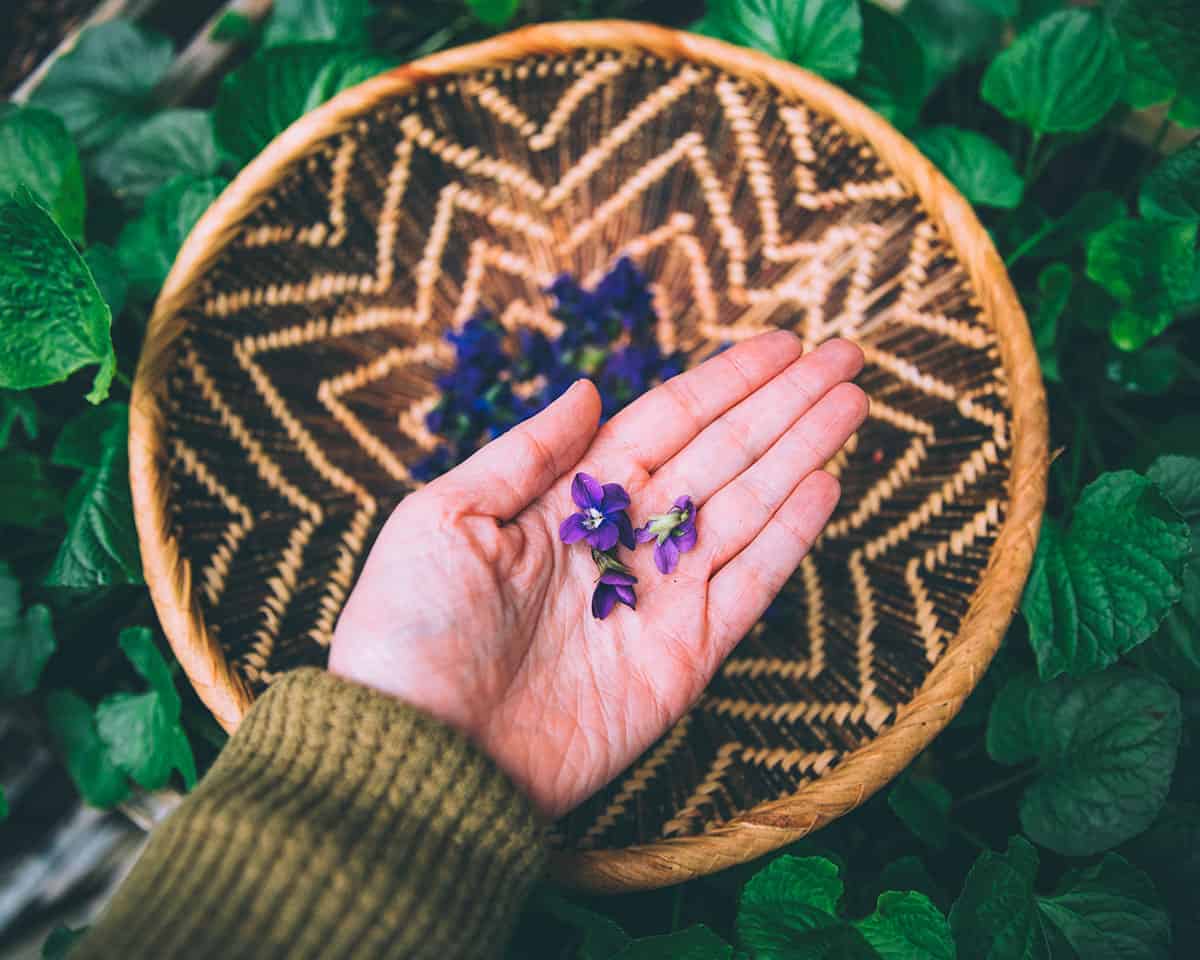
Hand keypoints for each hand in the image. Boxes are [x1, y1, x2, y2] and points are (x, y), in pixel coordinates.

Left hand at [330, 332, 866, 817]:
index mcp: (569, 501)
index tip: (782, 345)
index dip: (725, 383)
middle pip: (721, 455)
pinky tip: (825, 484)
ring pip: (747, 509)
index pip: (665, 423)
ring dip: (801, 455)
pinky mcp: (682, 659)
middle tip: (846, 357)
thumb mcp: (443, 518)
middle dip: (783, 406)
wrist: (421, 758)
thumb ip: (524, 453)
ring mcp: (658, 600)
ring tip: (852, 403)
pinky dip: (789, 537)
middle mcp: (623, 542)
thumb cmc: (410, 633)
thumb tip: (586, 388)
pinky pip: (749, 587)